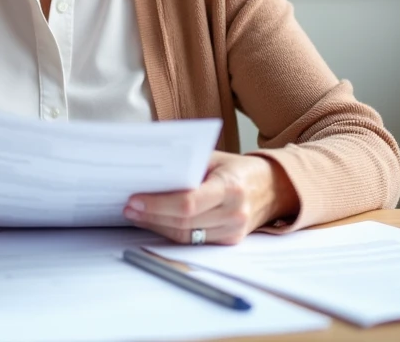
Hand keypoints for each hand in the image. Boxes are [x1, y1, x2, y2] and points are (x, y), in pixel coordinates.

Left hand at [123, 152, 298, 244]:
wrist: (271, 188)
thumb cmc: (235, 169)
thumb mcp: (213, 158)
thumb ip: (185, 166)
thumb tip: (147, 171)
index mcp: (230, 187)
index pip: (188, 202)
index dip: (157, 204)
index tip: (134, 199)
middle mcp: (234, 212)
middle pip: (183, 221)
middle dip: (151, 215)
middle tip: (129, 206)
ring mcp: (233, 231)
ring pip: (184, 235)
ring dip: (156, 226)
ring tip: (135, 214)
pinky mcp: (228, 242)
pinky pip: (193, 240)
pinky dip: (170, 232)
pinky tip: (154, 221)